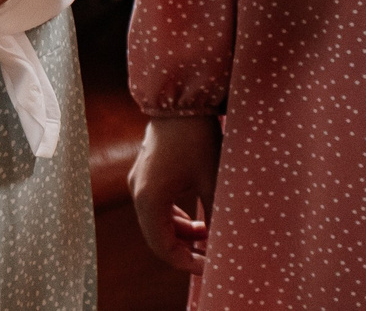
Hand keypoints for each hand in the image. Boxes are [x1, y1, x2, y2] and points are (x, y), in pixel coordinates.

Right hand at [129, 116, 218, 273]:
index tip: (211, 266)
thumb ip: (217, 213)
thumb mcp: (212, 179)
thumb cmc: (196, 138)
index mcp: (149, 199)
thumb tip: (227, 242)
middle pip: (157, 238)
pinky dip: (175, 218)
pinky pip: (156, 206)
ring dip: (181, 234)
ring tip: (210, 235)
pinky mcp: (145, 172)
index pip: (163, 248)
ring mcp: (138, 181)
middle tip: (212, 256)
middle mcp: (138, 192)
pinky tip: (198, 218)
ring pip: (156, 222)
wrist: (179, 98)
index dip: (187, 263)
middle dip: (185, 250)